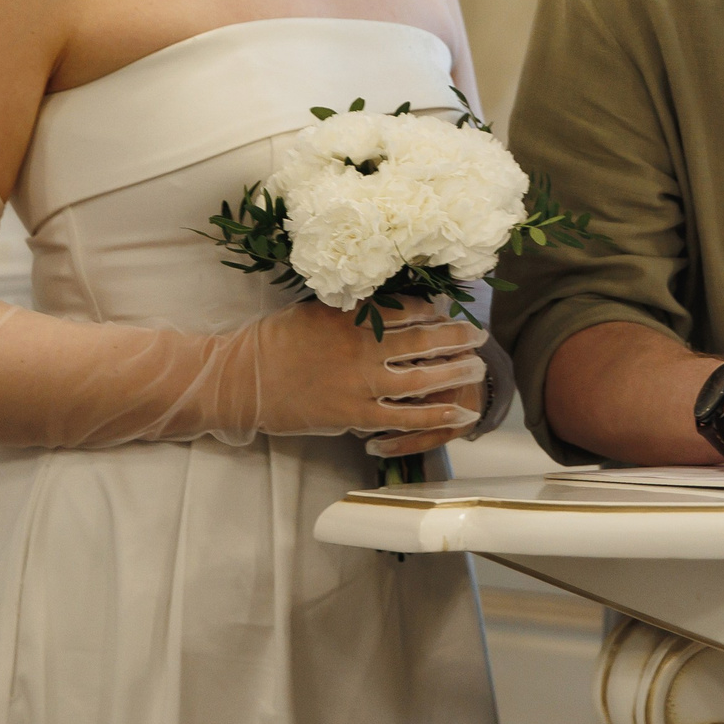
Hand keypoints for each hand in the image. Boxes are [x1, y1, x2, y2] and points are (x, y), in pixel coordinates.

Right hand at [251, 297, 485, 441]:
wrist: (245, 378)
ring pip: (421, 377)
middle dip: (456, 337)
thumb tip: (392, 306)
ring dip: (454, 372)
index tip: (450, 310)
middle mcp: (362, 347)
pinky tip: (457, 413)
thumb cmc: (277, 339)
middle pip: (423, 340)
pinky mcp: (355, 414)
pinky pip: (403, 417)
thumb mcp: (317, 310)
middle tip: (479, 335)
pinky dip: (433, 415)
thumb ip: (354, 309)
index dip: (434, 310)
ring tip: (478, 368)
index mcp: (352, 316)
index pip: (407, 309)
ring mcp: (361, 382)